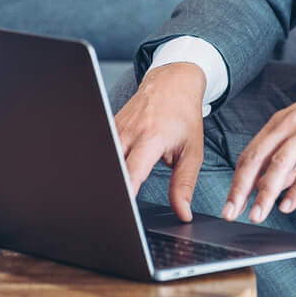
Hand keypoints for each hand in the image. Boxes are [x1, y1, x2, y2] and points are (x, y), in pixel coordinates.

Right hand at [114, 63, 207, 220]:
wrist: (172, 83)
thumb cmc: (183, 117)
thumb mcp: (192, 152)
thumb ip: (184, 184)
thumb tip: (183, 213)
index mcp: (151, 138)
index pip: (132, 170)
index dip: (125, 189)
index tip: (122, 207)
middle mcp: (129, 132)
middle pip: (111, 166)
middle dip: (110, 187)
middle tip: (113, 210)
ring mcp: (115, 128)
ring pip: (103, 158)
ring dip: (107, 176)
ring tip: (108, 196)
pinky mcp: (109, 127)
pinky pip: (103, 149)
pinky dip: (107, 164)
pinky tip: (109, 176)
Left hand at [222, 72, 295, 222]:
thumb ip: (288, 159)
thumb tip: (272, 186)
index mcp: (278, 123)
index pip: (249, 155)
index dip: (236, 181)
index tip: (229, 205)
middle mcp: (288, 125)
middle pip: (256, 159)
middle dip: (240, 188)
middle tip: (230, 213)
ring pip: (279, 164)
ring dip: (265, 192)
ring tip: (257, 214)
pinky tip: (288, 204)